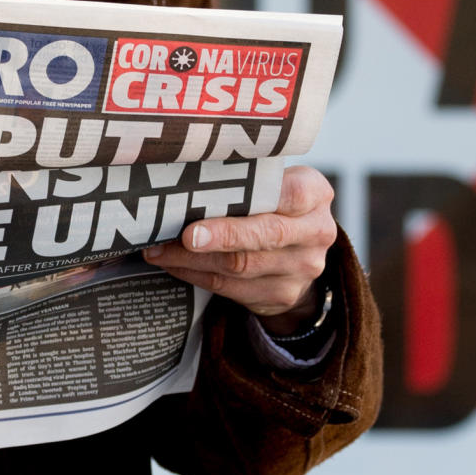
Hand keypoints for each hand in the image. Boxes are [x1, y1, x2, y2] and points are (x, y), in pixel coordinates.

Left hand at [142, 165, 335, 333]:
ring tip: (159, 249)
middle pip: (264, 235)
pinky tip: (173, 264)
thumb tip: (185, 179)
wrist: (302, 253)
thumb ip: (247, 180)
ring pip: (240, 266)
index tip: (218, 203)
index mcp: (315, 194)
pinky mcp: (282, 295)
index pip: (289, 194)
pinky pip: (230, 288)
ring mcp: (302, 268)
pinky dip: (196, 275)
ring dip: (193, 259)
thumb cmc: (275, 204)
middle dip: (220, 236)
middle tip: (183, 235)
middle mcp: (316, 232)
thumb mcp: (276, 183)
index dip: (250, 200)